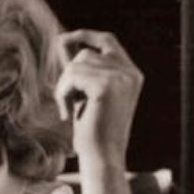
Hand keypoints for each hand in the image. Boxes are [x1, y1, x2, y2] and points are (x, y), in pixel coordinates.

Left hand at [54, 30, 142, 164]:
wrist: (102, 158)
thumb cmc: (93, 131)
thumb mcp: (87, 94)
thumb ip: (81, 69)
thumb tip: (62, 40)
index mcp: (131, 74)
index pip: (108, 40)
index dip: (86, 35)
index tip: (64, 39)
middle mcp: (130, 73)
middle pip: (86, 54)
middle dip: (69, 75)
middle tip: (67, 103)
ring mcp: (121, 78)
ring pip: (76, 65)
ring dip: (64, 87)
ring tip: (69, 109)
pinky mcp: (107, 86)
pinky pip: (72, 76)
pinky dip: (63, 94)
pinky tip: (68, 114)